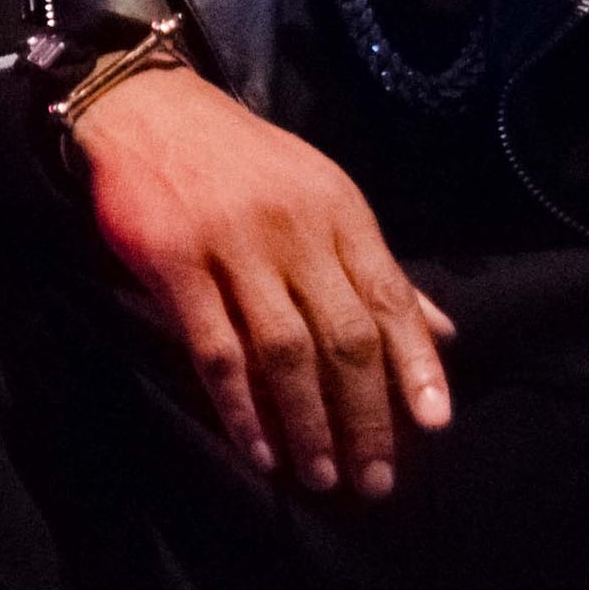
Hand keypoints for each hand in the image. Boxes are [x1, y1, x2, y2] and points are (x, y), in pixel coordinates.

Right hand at [73, 63, 456, 497]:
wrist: (146, 110)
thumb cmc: (243, 162)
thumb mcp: (322, 197)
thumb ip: (377, 268)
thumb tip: (442, 334)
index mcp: (339, 212)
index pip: (390, 298)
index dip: (416, 366)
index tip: (435, 425)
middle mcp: (295, 229)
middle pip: (343, 336)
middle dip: (365, 416)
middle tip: (373, 479)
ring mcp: (233, 245)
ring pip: (284, 352)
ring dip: (308, 424)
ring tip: (321, 477)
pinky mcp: (175, 261)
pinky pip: (215, 349)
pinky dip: (240, 407)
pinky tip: (260, 449)